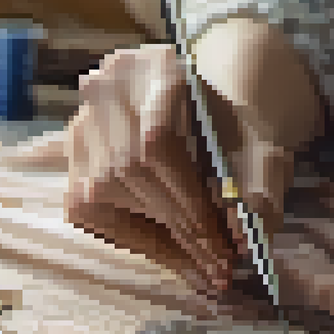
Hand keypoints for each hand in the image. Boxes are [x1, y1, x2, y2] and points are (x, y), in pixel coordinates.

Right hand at [65, 45, 237, 293]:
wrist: (199, 110)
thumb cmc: (230, 129)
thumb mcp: (260, 146)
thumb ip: (262, 182)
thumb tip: (249, 229)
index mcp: (157, 67)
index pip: (157, 142)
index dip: (187, 200)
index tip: (220, 245)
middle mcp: (107, 87)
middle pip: (127, 168)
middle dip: (174, 225)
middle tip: (216, 266)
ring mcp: (81, 122)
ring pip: (102, 191)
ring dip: (152, 234)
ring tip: (199, 264)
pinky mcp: (72, 156)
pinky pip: (88, 209)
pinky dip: (128, 236)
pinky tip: (166, 249)